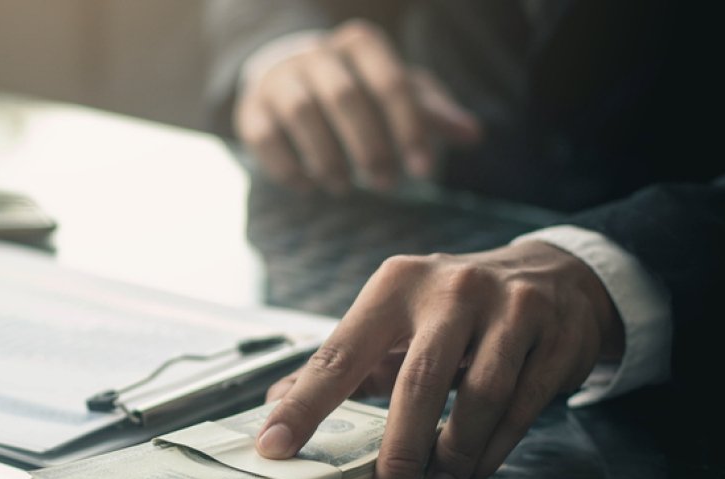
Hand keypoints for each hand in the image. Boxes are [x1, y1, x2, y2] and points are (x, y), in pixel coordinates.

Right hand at [234, 19, 481, 194]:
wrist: (288, 74)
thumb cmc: (357, 86)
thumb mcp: (398, 92)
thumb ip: (432, 112)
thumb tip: (474, 135)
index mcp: (359, 44)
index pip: (390, 82)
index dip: (409, 128)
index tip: (423, 171)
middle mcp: (315, 53)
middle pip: (344, 96)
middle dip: (368, 145)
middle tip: (386, 184)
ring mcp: (278, 78)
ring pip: (302, 113)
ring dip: (327, 156)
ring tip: (345, 187)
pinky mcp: (250, 108)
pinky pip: (265, 135)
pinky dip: (288, 166)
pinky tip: (309, 187)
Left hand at [255, 240, 624, 478]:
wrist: (556, 275)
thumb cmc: (456, 307)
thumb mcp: (396, 317)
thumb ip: (343, 361)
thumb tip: (276, 403)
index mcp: (396, 285)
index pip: (340, 352)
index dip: (306, 404)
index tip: (276, 445)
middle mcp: (451, 291)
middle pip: (417, 382)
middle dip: (398, 453)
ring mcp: (510, 309)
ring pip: (480, 396)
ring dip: (454, 455)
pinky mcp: (555, 336)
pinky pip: (522, 405)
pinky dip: (495, 448)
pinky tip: (473, 473)